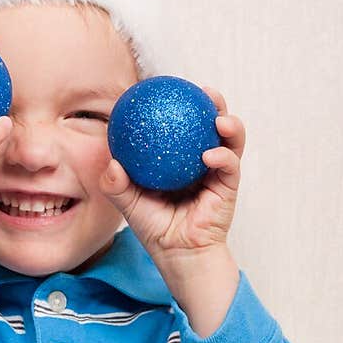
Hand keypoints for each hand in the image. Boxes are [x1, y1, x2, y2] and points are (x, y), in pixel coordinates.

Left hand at [99, 86, 244, 259]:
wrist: (178, 255)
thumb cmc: (154, 228)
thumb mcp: (129, 203)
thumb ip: (116, 184)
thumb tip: (112, 163)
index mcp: (180, 159)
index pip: (182, 125)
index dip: (179, 105)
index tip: (169, 88)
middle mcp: (201, 161)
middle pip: (211, 124)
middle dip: (213, 103)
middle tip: (203, 91)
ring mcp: (217, 172)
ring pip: (229, 140)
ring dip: (229, 124)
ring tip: (219, 116)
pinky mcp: (228, 187)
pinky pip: (229, 166)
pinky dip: (222, 157)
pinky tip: (210, 156)